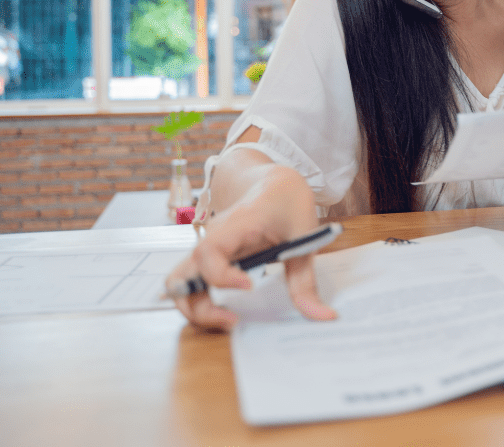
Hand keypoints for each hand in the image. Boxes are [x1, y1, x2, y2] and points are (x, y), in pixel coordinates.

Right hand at [165, 166, 336, 331]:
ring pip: (180, 283)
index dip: (221, 275)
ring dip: (194, 307)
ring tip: (228, 318)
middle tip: (232, 320)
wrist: (274, 183)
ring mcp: (207, 247)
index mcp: (236, 226)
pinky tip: (226, 308)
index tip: (248, 286)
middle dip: (199, 307)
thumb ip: (307, 281)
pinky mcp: (209, 257)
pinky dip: (200, 300)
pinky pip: (191, 281)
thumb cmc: (288, 203)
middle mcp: (213, 237)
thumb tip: (323, 316)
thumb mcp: (305, 239)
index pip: (209, 252)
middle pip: (181, 277)